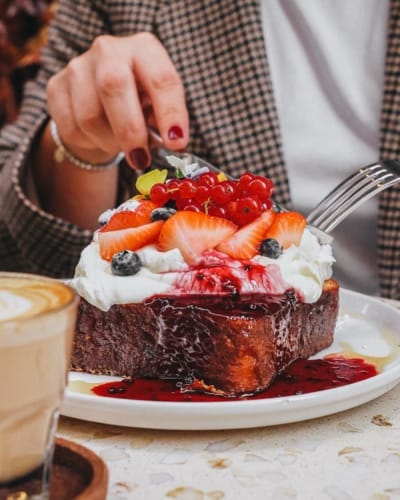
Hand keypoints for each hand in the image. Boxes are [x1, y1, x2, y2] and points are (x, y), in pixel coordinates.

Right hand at [46, 32, 188, 170]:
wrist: (100, 102)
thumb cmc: (139, 104)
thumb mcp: (158, 107)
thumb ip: (165, 122)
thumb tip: (172, 144)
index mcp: (145, 49)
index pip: (160, 78)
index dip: (170, 113)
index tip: (176, 143)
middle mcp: (109, 50)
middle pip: (114, 86)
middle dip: (130, 130)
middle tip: (141, 159)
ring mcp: (78, 66)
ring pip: (90, 115)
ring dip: (110, 142)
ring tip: (121, 146)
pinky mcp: (56, 86)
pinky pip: (71, 127)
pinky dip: (89, 143)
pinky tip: (99, 138)